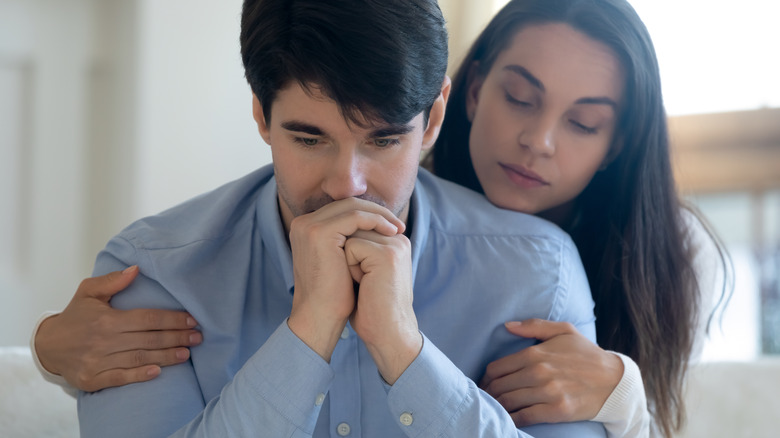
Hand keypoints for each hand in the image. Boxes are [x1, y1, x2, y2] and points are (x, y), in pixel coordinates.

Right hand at [34, 266, 201, 391]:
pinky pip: (120, 378)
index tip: (192, 320)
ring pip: (139, 358)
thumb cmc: (75, 315)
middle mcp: (103, 340)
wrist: (47, 346)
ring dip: (166, 357)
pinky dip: (139, 375)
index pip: (147, 318)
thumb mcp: (88, 292)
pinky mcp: (92, 379)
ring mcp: (97, 362)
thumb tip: (136, 269)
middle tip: (198, 337)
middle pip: (148, 339)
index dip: (171, 319)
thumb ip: (112, 281)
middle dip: (176, 337)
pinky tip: (158, 372)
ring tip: (187, 353)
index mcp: (106, 319)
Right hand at [287, 197, 404, 361]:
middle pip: (347, 204)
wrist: (320, 316)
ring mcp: (309, 226)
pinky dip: (376, 221)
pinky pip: (355, 217)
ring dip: (380, 215)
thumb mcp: (342, 261)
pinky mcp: (319, 232)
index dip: (369, 214)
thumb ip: (349, 240)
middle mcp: (303, 223)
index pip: (343, 209)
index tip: (391, 226)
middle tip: (399, 225)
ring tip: (398, 229)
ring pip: (353, 206)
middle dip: (377, 211)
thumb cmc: (335, 295)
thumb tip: (376, 227)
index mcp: (306, 228)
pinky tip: (391, 232)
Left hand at [346, 229, 420, 384]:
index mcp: (395, 242)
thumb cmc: (371, 308)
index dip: (348, 254)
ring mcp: (394, 245)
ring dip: (347, 261)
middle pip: (352, 229)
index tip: (364, 279)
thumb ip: (358, 249)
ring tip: (365, 283)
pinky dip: (350, 267)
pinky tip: (364, 284)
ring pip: (350, 236)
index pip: (357, 228)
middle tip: (364, 283)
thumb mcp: (364, 271)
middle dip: (347, 256)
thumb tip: (333, 234)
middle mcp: (398, 239)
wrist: (387, 333)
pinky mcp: (386, 254)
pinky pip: (351, 247)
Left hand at [480, 319, 622, 425]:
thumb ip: (534, 326)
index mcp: (536, 353)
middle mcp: (539, 373)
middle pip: (499, 387)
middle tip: (486, 397)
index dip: (486, 378)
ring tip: (494, 408)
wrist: (615, 380)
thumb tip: (508, 325)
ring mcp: (548, 393)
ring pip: (508, 402)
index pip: (496, 368)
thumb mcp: (564, 330)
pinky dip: (512, 419)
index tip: (485, 383)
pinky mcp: (557, 411)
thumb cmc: (587, 354)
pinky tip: (509, 419)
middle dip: (488, 393)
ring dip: (497, 406)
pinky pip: (524, 417)